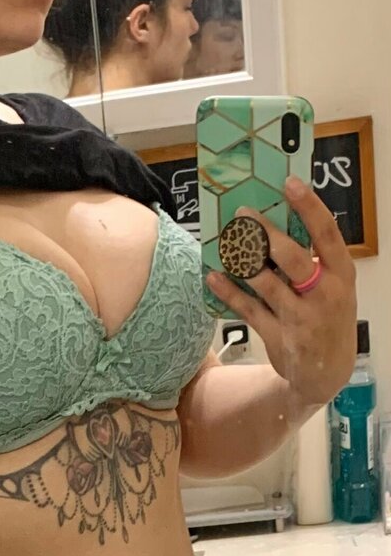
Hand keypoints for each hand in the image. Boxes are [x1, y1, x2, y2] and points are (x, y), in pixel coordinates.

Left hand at [206, 176, 357, 405]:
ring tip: (225, 241)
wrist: (325, 373)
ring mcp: (300, 318)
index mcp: (341, 274)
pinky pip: (248, 309)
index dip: (309, 206)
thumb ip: (312, 261)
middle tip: (242, 214)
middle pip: (292, 258)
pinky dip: (229, 292)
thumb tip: (275, 225)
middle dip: (265, 234)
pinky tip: (213, 276)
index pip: (327, 234)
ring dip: (242, 261)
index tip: (290, 182)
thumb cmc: (327, 318)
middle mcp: (324, 294)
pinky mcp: (278, 336)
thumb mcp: (332, 287)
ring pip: (266, 284)